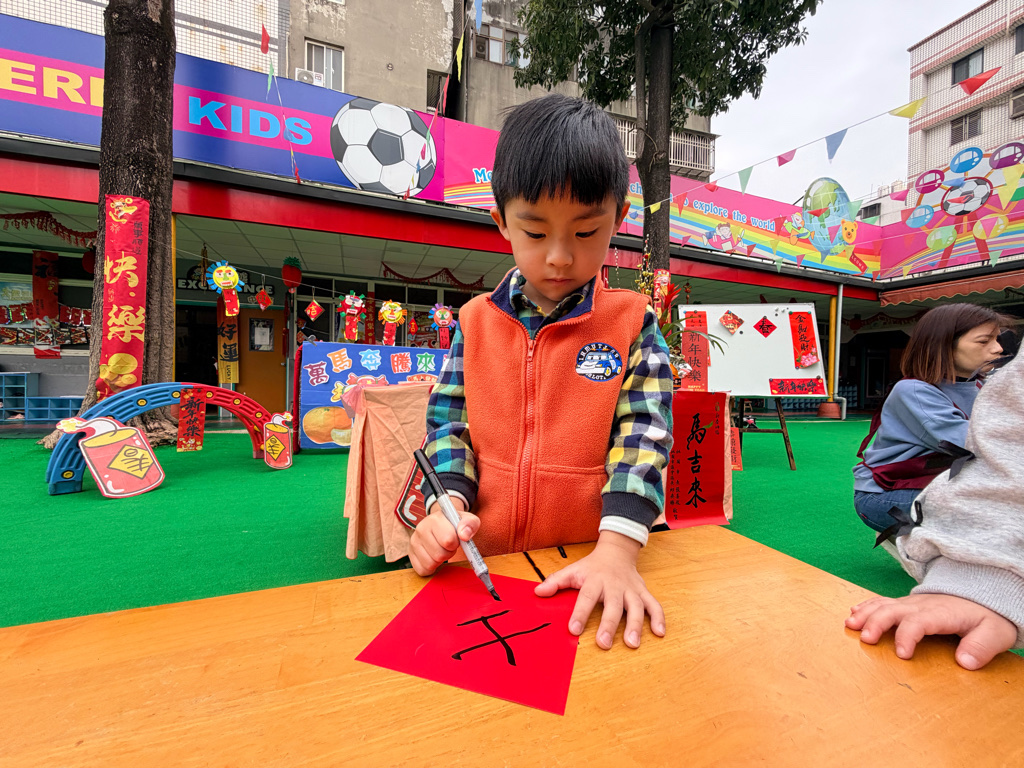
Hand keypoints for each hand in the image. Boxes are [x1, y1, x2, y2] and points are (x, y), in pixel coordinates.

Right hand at [409, 499, 478, 575]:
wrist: (441, 523)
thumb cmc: (455, 524)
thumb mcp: (467, 520)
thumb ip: (470, 524)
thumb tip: (464, 536)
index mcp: (435, 519)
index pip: (448, 540)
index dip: (455, 543)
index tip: (455, 539)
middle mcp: (421, 529)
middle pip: (439, 555)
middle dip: (448, 553)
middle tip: (449, 546)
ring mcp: (413, 542)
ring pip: (430, 564)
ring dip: (440, 561)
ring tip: (441, 550)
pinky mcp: (411, 554)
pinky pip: (422, 570)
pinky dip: (431, 568)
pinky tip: (434, 557)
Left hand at [534, 531, 664, 649]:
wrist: (617, 551)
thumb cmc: (592, 566)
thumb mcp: (573, 570)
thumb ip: (555, 582)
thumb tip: (538, 592)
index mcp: (595, 580)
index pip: (586, 597)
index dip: (580, 613)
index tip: (573, 629)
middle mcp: (615, 585)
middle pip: (613, 605)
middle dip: (609, 624)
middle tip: (604, 643)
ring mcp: (631, 589)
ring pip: (636, 607)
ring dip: (636, 625)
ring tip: (632, 643)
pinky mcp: (643, 592)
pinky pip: (654, 605)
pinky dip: (659, 618)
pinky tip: (659, 633)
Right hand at [845, 593, 1017, 669]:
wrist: (984, 596)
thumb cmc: (987, 617)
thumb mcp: (996, 633)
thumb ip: (982, 647)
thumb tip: (964, 662)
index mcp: (941, 613)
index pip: (919, 622)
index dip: (907, 637)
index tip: (902, 655)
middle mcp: (922, 605)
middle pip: (894, 610)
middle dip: (877, 623)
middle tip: (866, 639)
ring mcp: (913, 603)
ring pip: (884, 604)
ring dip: (866, 613)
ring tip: (850, 625)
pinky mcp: (907, 604)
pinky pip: (883, 601)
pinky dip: (866, 605)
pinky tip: (854, 612)